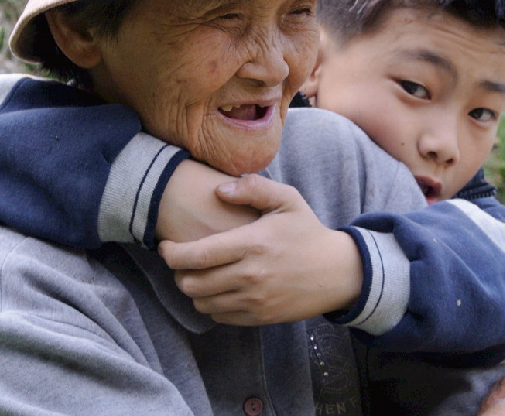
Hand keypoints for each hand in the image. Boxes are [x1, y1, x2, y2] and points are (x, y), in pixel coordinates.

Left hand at [157, 174, 362, 325]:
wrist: (338, 272)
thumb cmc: (308, 232)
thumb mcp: (288, 200)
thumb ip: (253, 188)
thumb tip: (218, 191)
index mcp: (252, 244)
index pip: (196, 255)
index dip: (171, 253)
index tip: (166, 246)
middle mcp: (250, 275)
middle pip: (191, 284)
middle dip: (178, 272)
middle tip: (182, 261)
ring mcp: (255, 300)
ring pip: (202, 303)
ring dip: (193, 290)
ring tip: (199, 274)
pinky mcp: (260, 317)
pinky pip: (220, 317)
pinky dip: (212, 305)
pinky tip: (219, 289)